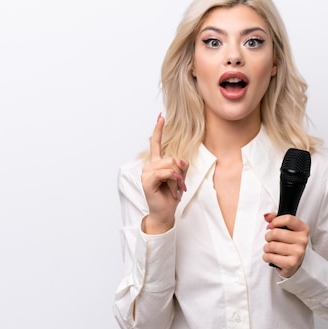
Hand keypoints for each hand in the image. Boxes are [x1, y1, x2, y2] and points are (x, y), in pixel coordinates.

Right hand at [140, 113, 187, 233]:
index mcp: (156, 164)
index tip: (161, 117)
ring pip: (170, 166)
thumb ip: (181, 165)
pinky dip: (172, 181)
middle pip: (172, 158)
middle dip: (180, 173)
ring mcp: (147, 173)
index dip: (159, 130)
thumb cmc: (171, 195)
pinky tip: (171, 189)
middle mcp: (150, 166)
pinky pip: (165, 173)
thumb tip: (178, 159)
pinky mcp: (147, 181)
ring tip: (173, 189)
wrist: (165, 212)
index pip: (156, 144)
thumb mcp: (180, 177)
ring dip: (176, 180)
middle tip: (177, 186)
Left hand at [262, 212, 308, 277]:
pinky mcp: (291, 264)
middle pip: (276, 233)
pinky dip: (266, 257)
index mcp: (303, 229)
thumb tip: (267, 216)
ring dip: (266, 248)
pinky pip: (270, 257)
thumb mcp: (286, 229)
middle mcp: (302, 240)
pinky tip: (271, 256)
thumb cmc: (289, 244)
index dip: (276, 221)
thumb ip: (276, 219)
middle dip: (268, 236)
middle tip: (270, 240)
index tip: (273, 226)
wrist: (294, 263)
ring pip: (271, 246)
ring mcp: (298, 253)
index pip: (288, 219)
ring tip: (271, 249)